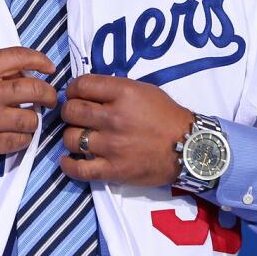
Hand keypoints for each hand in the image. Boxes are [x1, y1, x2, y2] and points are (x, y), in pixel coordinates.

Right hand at [0, 47, 56, 166]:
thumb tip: (22, 73)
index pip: (19, 56)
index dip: (40, 60)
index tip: (49, 67)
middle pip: (34, 89)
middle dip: (48, 93)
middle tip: (50, 97)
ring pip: (31, 119)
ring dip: (35, 119)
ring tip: (30, 118)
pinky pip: (19, 142)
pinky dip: (24, 138)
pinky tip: (19, 135)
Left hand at [58, 74, 194, 186]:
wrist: (188, 148)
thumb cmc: (167, 116)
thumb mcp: (144, 90)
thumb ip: (115, 89)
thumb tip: (88, 92)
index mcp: (123, 93)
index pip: (81, 85)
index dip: (73, 89)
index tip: (75, 95)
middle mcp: (114, 118)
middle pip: (71, 111)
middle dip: (69, 111)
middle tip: (76, 116)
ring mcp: (112, 146)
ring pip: (71, 138)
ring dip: (71, 136)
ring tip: (80, 137)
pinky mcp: (113, 170)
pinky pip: (79, 169)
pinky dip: (68, 165)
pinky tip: (67, 160)